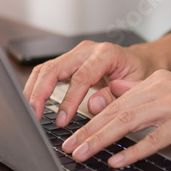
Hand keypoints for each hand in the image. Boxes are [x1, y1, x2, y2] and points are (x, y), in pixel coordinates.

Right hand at [22, 40, 156, 124]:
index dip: (69, 100)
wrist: (140, 60)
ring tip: (29, 114)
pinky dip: (37, 88)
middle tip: (34, 117)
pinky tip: (33, 104)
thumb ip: (115, 97)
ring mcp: (75, 54)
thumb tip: (92, 105)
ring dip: (34, 91)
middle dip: (40, 94)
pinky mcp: (68, 62)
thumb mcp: (136, 86)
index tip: (62, 120)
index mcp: (105, 53)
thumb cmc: (140, 72)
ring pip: (45, 69)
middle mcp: (86, 50)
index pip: (80, 77)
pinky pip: (46, 73)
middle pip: (54, 68)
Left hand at [60, 70, 170, 166]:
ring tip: (85, 153)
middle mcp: (163, 87)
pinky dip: (134, 151)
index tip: (72, 136)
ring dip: (103, 139)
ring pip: (130, 120)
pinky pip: (156, 137)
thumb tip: (113, 91)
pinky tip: (118, 160)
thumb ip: (142, 94)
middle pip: (118, 110)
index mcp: (156, 81)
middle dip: (90, 130)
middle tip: (70, 148)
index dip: (91, 119)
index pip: (116, 101)